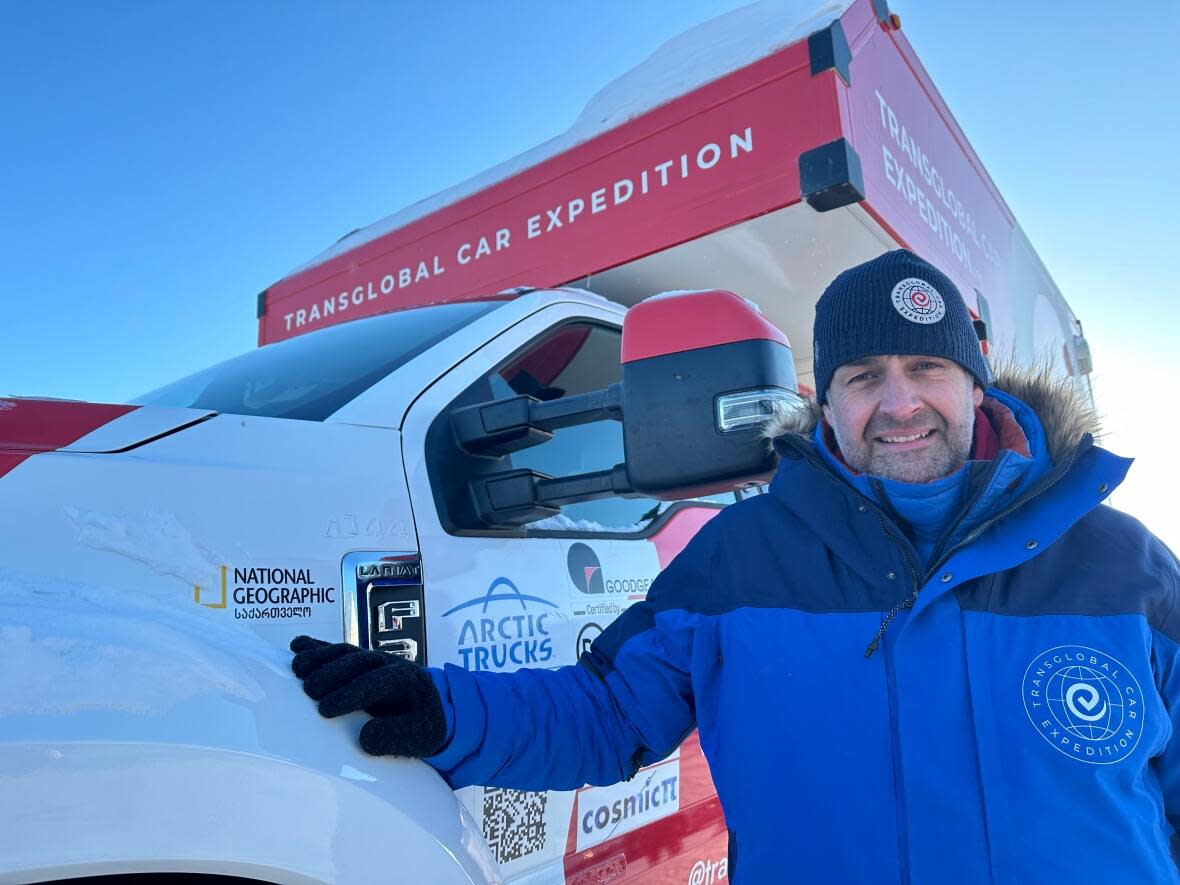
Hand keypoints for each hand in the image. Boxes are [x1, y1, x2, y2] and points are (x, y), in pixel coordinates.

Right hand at [289, 635, 446, 757]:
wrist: (425, 710)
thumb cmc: (422, 725)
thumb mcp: (421, 737)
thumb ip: (398, 737)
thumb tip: (364, 738)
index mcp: (407, 680)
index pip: (379, 681)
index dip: (351, 693)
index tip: (326, 710)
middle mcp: (388, 663)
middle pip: (359, 661)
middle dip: (332, 673)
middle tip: (309, 690)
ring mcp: (370, 659)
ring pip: (345, 652)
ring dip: (319, 657)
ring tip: (297, 668)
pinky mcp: (355, 661)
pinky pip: (335, 650)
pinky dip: (315, 646)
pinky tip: (296, 646)